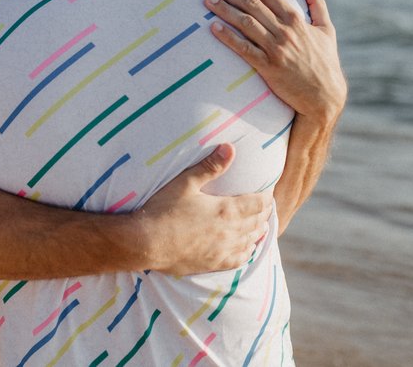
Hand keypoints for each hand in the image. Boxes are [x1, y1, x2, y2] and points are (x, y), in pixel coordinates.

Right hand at [136, 143, 271, 275]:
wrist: (144, 242)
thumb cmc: (163, 209)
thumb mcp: (185, 182)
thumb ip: (210, 167)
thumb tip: (230, 148)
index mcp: (226, 210)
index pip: (258, 203)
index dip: (266, 197)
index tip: (267, 192)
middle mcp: (229, 232)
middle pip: (257, 222)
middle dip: (264, 213)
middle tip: (265, 206)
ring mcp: (222, 250)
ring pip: (250, 241)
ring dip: (258, 231)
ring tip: (261, 224)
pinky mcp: (212, 264)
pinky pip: (238, 259)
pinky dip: (247, 251)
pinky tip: (247, 248)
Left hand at [205, 0, 346, 119]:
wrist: (324, 96)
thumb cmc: (325, 62)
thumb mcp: (327, 30)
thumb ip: (318, 5)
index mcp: (297, 20)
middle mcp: (285, 31)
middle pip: (252, 4)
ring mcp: (276, 49)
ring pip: (245, 23)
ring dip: (225, 9)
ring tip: (208, 1)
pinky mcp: (268, 67)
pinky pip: (244, 49)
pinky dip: (228, 37)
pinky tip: (214, 28)